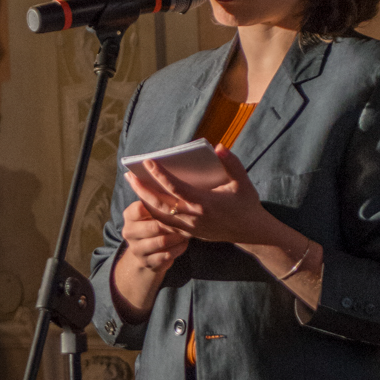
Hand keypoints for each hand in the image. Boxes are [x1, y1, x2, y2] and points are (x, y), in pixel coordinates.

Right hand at [119, 197, 189, 275]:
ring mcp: (136, 249)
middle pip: (154, 227)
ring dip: (177, 237)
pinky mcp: (146, 262)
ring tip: (187, 232)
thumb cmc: (154, 223)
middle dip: (172, 225)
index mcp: (129, 216)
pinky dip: (178, 249)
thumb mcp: (152, 210)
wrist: (147, 251)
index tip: (173, 206)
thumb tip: (170, 184)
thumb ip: (157, 201)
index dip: (157, 208)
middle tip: (186, 222)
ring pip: (161, 242)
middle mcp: (129, 232)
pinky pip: (166, 256)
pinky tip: (184, 243)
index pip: (139, 209)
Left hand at [127, 147, 277, 247]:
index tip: (148, 162)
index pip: (175, 188)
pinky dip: (154, 212)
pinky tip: (146, 201)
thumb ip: (231, 163)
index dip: (160, 174)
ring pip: (160, 215)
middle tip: (130, 175)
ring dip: (144, 200)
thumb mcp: (242, 181)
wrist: (250, 232)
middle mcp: (193, 216)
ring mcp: (190, 227)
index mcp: (204, 202)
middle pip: (160, 203)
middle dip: (142, 189)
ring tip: (134, 186)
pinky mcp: (189, 233)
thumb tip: (219, 147)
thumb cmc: (246, 204)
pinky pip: (166, 224)